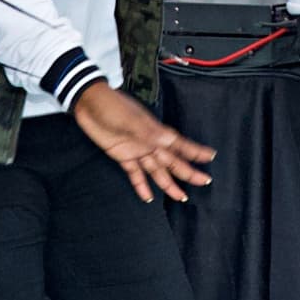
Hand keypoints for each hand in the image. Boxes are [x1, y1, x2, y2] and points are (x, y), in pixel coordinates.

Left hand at [70, 83, 213, 201]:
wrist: (88, 103)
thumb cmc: (111, 106)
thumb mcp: (130, 118)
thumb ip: (148, 132)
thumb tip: (168, 141)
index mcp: (155, 132)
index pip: (180, 144)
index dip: (195, 151)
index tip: (211, 157)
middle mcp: (150, 142)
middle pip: (172, 161)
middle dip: (188, 172)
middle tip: (204, 182)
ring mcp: (137, 150)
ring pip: (157, 171)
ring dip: (168, 183)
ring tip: (180, 197)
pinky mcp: (122, 155)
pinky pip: (135, 174)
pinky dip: (142, 185)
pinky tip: (148, 197)